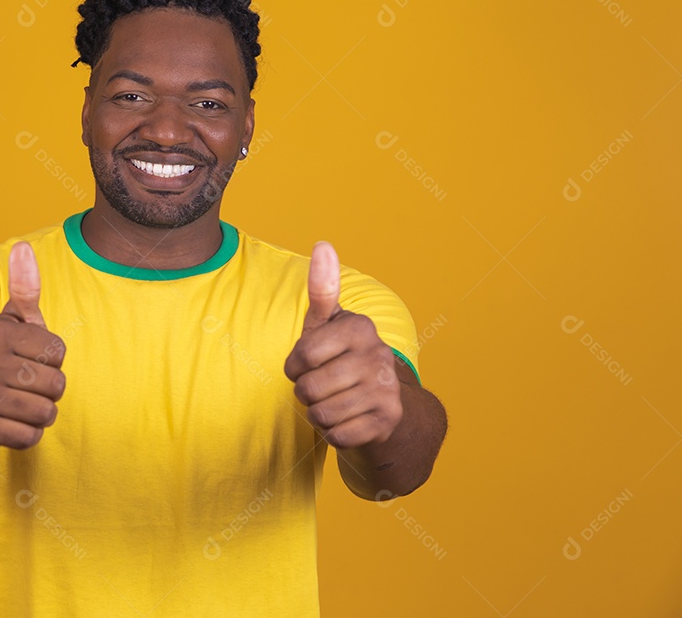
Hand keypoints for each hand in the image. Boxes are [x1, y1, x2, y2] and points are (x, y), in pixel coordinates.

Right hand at [0, 241, 66, 450]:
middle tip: (27, 387)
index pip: (59, 351)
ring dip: (41, 414)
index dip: (54, 360)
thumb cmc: (0, 360)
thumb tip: (23, 246)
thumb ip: (24, 289)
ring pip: (46, 412)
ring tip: (22, 406)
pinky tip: (11, 424)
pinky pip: (30, 436)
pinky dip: (28, 435)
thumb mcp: (12, 324)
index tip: (31, 359)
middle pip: (56, 384)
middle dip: (50, 391)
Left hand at [283, 242, 401, 448]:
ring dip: (319, 415)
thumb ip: (322, 288)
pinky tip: (348, 422)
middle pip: (308, 388)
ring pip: (321, 414)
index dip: (294, 367)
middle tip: (323, 387)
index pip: (302, 355)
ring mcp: (386, 389)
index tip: (306, 364)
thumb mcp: (328, 326)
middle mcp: (378, 355)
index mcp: (360, 327)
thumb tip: (323, 244)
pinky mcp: (388, 421)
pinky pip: (337, 436)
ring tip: (334, 403)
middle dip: (306, 394)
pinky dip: (334, 435)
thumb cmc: (342, 361)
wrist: (385, 408)